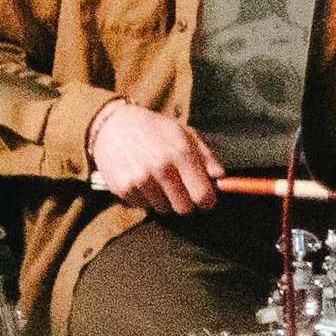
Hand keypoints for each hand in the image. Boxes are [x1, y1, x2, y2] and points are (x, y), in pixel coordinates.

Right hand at [88, 99, 222, 215]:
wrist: (113, 125)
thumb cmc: (154, 129)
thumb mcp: (184, 133)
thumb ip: (206, 156)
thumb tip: (221, 177)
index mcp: (180, 152)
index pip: (201, 194)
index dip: (208, 200)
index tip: (207, 200)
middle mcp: (161, 167)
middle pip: (183, 208)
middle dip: (185, 201)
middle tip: (181, 188)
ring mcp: (140, 179)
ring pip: (163, 209)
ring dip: (164, 200)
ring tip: (158, 181)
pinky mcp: (123, 188)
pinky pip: (143, 207)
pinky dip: (145, 198)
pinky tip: (143, 181)